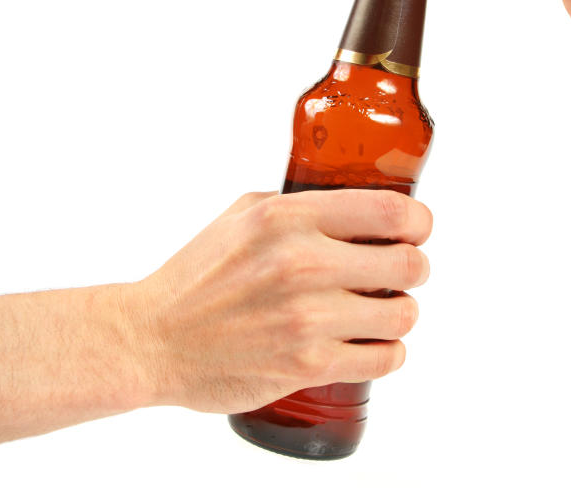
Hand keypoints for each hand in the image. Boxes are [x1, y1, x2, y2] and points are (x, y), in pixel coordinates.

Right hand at [120, 189, 432, 413]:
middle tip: (403, 274)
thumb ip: (302, 204)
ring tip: (383, 311)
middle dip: (415, 269)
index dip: (419, 222)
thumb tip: (358, 204)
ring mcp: (307, 318)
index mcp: (288, 218)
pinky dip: (388, 353)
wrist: (151, 340)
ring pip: (404, 315)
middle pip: (409, 264)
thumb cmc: (197, 277)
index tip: (417, 230)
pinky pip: (385, 359)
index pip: (392, 212)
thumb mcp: (244, 214)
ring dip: (401, 313)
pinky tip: (371, 344)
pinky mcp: (307, 365)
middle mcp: (302, 263)